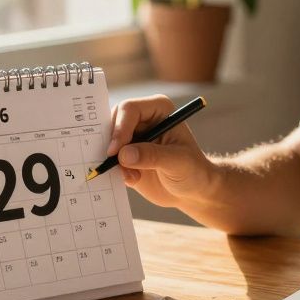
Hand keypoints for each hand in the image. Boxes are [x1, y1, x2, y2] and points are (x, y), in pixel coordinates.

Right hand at [107, 95, 216, 209]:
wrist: (193, 190)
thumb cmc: (193, 170)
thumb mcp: (178, 162)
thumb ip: (152, 156)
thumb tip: (123, 154)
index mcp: (158, 110)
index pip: (129, 109)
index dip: (119, 128)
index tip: (115, 151)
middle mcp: (142, 120)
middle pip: (112, 122)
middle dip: (111, 144)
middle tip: (114, 163)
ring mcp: (132, 137)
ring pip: (107, 141)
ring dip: (112, 160)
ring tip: (132, 176)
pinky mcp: (125, 155)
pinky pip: (108, 159)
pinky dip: (114, 170)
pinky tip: (132, 180)